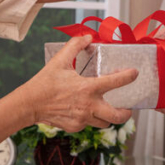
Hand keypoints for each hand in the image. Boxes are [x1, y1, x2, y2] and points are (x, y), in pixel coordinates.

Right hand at [20, 35, 137, 132]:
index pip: (116, 82)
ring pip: (104, 123)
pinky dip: (89, 118)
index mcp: (88, 88)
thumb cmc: (45, 82)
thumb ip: (75, 46)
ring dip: (107, 116)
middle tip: (128, 107)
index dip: (129, 76)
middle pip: (117, 116)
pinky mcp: (75, 127)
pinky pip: (88, 125)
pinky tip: (83, 110)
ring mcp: (82, 119)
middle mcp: (88, 106)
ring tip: (105, 109)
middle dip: (127, 113)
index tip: (134, 73)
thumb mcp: (60, 60)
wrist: (29, 104)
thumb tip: (87, 37)